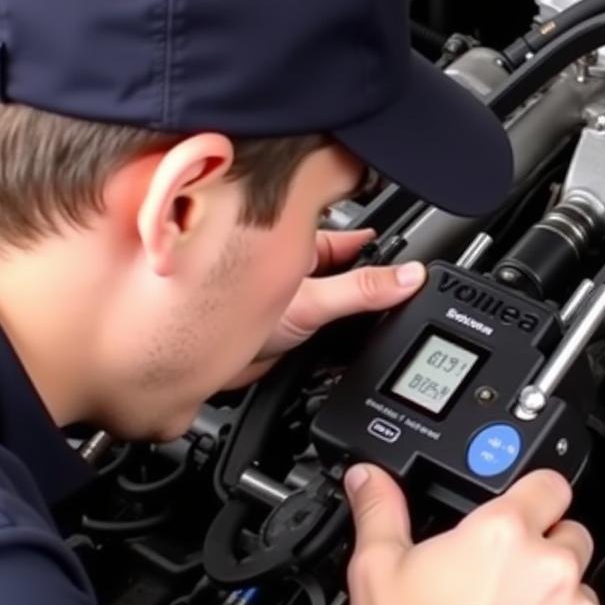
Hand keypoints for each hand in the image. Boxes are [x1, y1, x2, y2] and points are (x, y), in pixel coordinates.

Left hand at [228, 230, 425, 385]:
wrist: (194, 370)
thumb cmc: (220, 314)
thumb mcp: (312, 301)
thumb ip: (363, 290)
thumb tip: (409, 277)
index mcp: (299, 242)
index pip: (352, 234)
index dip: (381, 239)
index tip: (411, 248)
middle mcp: (297, 266)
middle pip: (352, 267)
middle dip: (376, 277)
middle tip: (407, 285)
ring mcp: (296, 295)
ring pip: (342, 296)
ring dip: (359, 308)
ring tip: (383, 314)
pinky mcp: (294, 326)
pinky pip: (332, 325)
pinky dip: (346, 334)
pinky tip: (355, 340)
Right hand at [341, 465, 604, 604]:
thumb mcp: (377, 572)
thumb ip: (380, 511)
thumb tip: (370, 478)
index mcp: (502, 534)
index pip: (550, 483)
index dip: (538, 493)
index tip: (530, 507)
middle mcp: (549, 568)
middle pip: (570, 536)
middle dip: (546, 552)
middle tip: (508, 584)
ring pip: (583, 592)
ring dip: (559, 604)